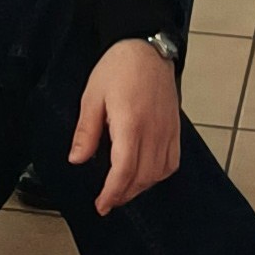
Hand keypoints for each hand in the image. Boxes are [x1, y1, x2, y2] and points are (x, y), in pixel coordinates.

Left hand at [70, 37, 183, 215]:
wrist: (146, 49)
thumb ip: (86, 132)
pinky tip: (145, 176)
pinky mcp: (176, 129)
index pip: (124, 169)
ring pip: (159, 173)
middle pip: (143, 176)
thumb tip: (77, 160)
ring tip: (121, 191)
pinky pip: (172, 162)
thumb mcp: (91, 97)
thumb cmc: (116, 69)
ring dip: (141, 187)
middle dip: (124, 194)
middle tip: (106, 202)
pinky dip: (159, 175)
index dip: (112, 192)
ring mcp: (169, 131)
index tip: (101, 205)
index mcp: (131, 124)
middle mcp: (154, 131)